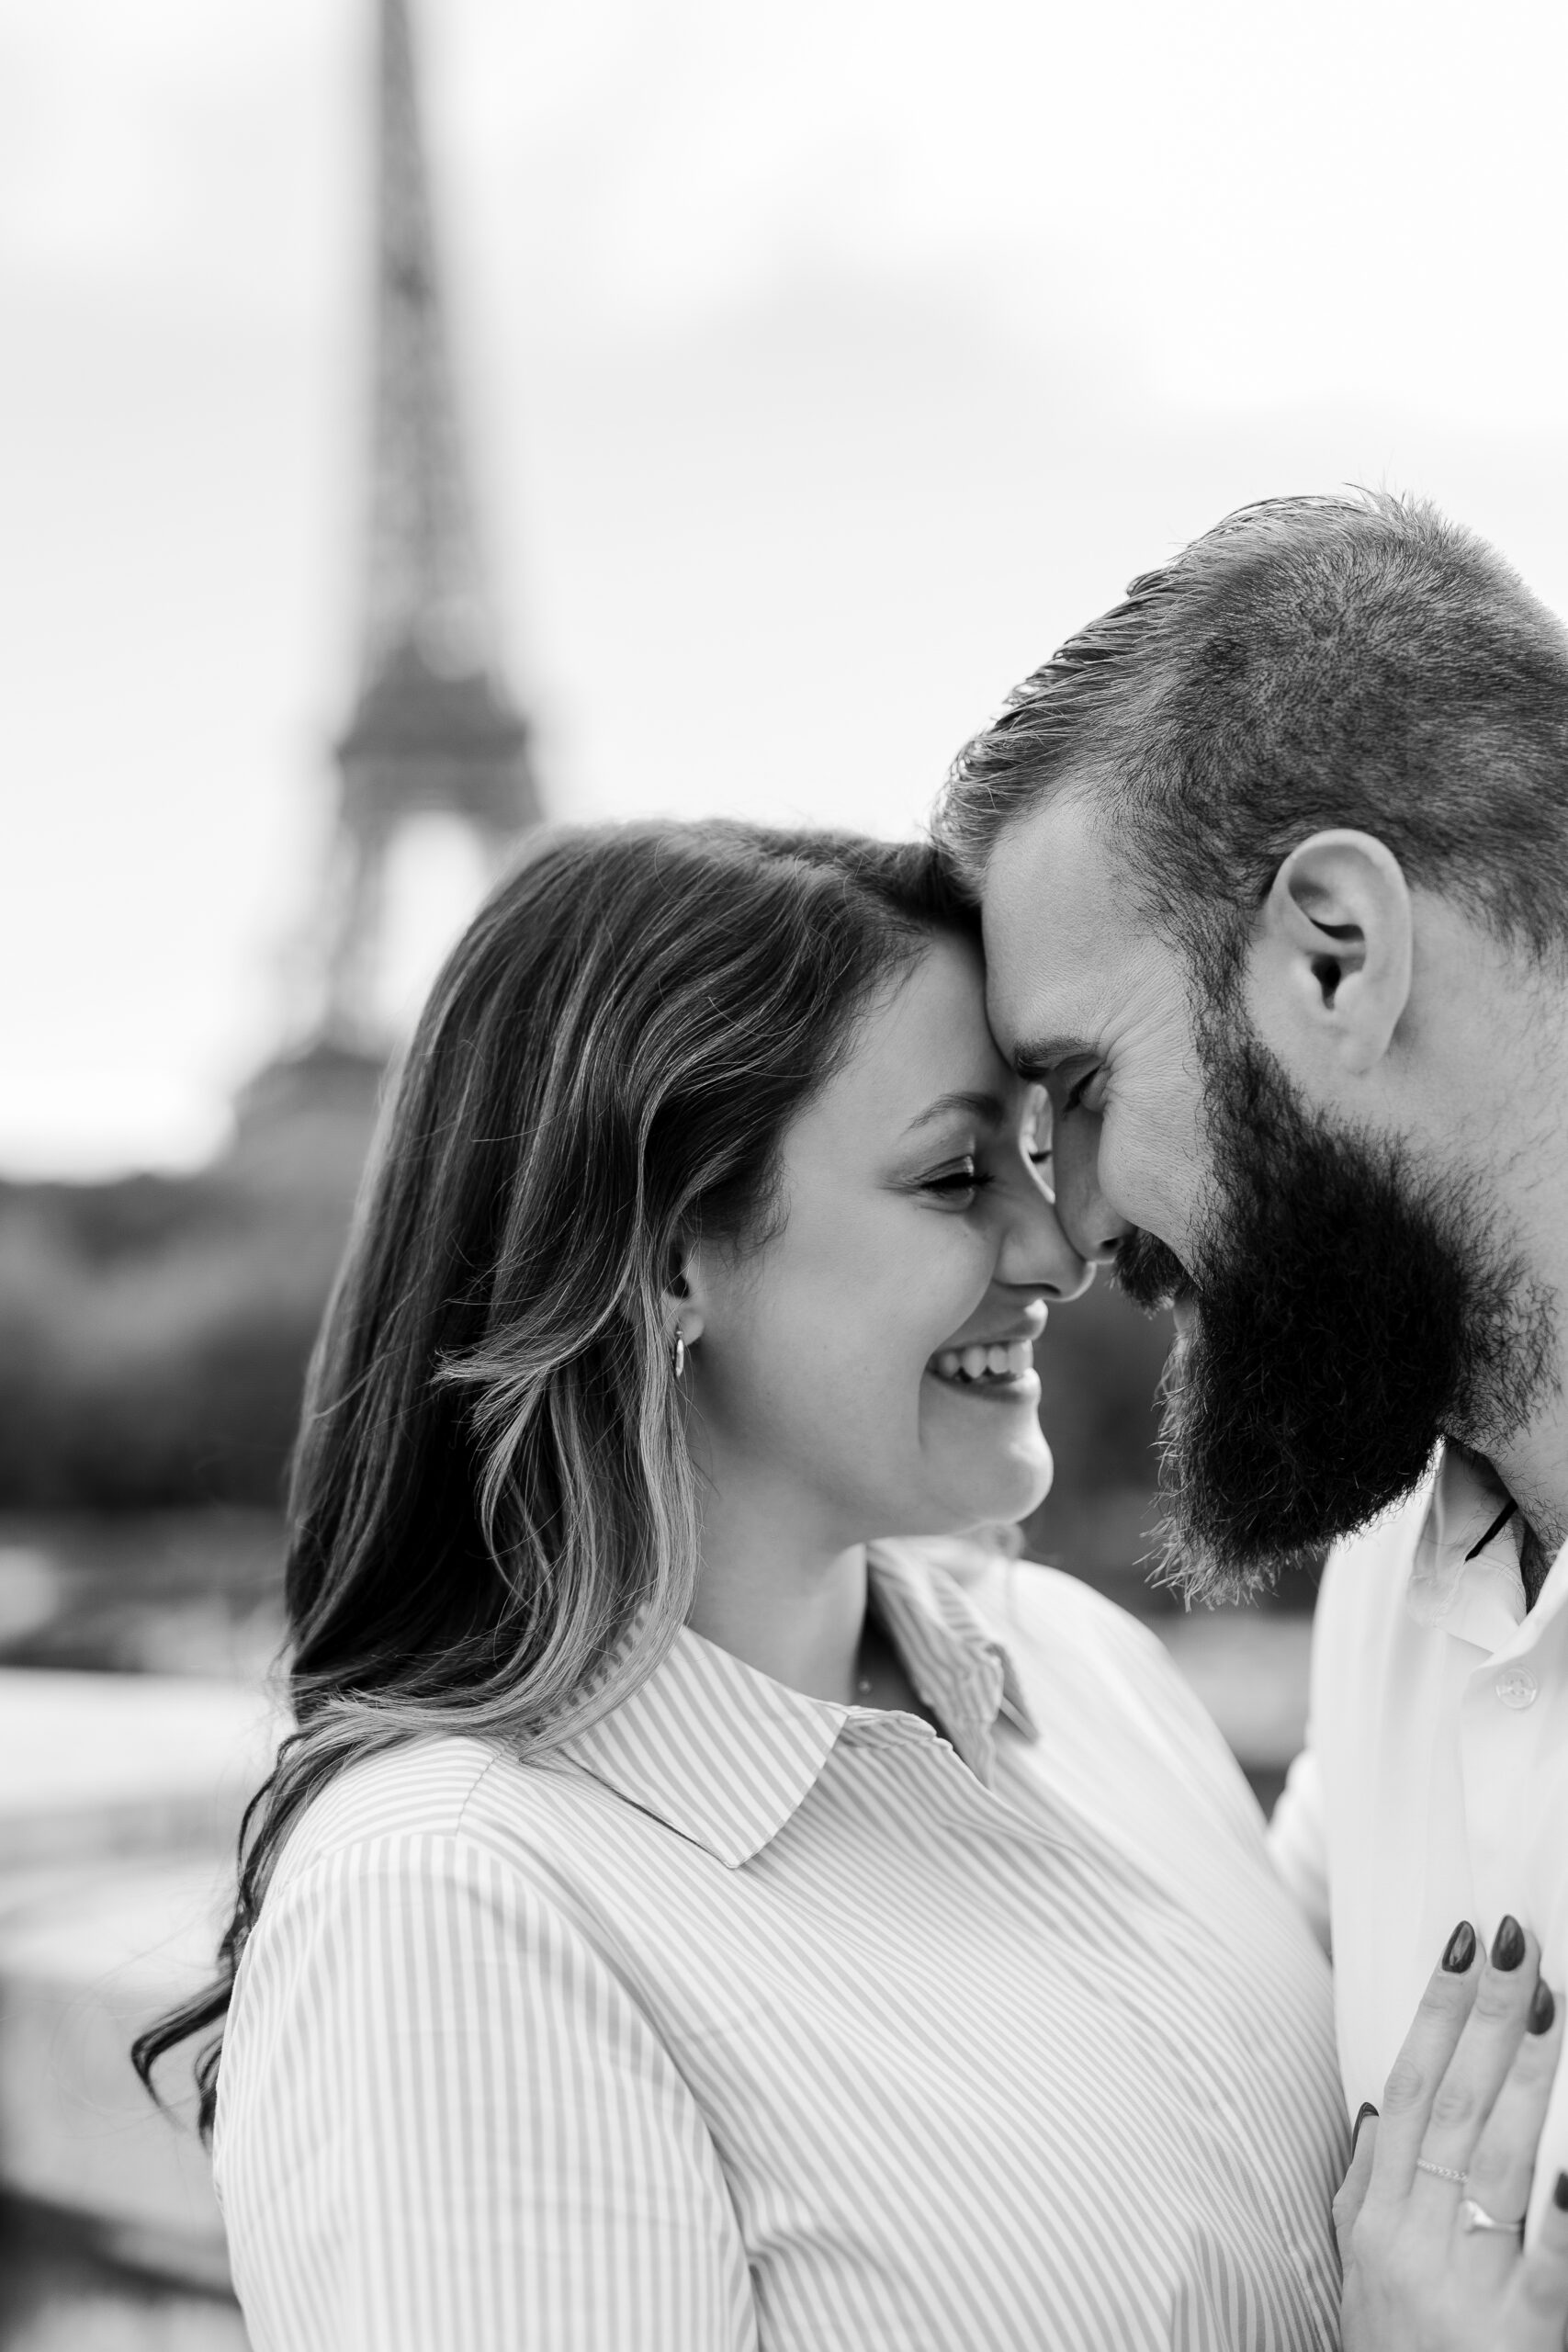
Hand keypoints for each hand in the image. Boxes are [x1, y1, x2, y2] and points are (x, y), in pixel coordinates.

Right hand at [1338, 1916, 1567, 2349]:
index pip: (1406, 2090)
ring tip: (1552, 2002)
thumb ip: (1362, 2193)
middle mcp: (1414, 2241)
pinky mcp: (1520, 2336)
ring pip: (1496, 2159)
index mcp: (1378, 2219)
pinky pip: (1549, 2266)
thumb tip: (1374, 2110)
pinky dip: (1562, 2211)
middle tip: (1518, 1942)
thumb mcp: (1359, 2280)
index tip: (1462, 1948)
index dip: (1434, 2017)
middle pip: (1451, 2107)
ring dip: (1527, 2075)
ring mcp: (1465, 2287)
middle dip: (1485, 2020)